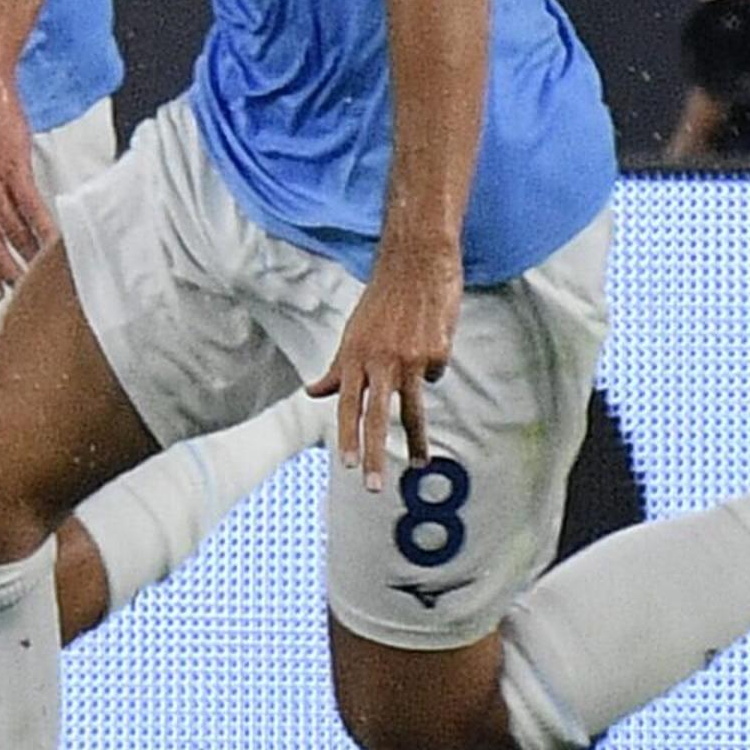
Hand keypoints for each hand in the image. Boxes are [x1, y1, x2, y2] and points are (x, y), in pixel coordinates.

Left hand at [309, 241, 459, 487]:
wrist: (417, 262)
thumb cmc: (382, 299)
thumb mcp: (352, 332)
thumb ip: (337, 368)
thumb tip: (313, 391)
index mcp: (355, 355)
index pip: (347, 404)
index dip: (347, 436)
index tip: (348, 466)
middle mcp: (379, 360)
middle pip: (376, 416)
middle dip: (375, 455)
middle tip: (374, 487)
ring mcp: (409, 357)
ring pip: (412, 409)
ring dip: (416, 441)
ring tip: (419, 464)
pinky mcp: (437, 351)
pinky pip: (435, 372)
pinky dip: (432, 364)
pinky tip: (432, 340)